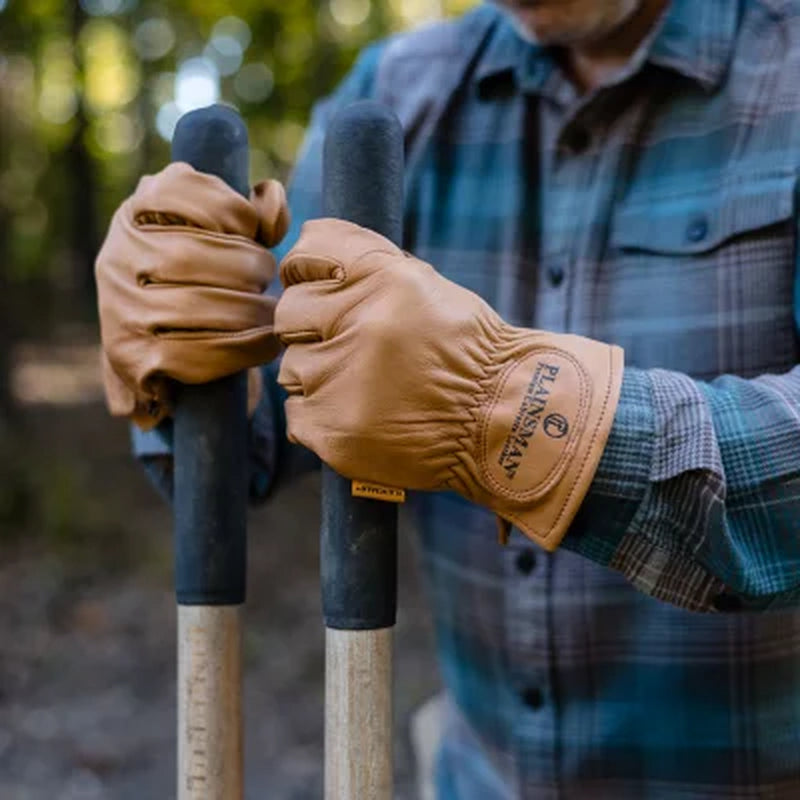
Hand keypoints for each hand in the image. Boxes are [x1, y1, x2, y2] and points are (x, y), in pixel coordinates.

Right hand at [95, 163, 287, 428]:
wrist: (156, 352)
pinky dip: (246, 347)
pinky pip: (198, 352)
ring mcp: (120, 310)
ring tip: (272, 311)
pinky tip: (267, 341)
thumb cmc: (203, 283)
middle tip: (266, 278)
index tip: (254, 231)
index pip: (178, 188)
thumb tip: (272, 197)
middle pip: (189, 254)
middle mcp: (117, 258)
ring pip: (193, 305)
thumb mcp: (223, 238)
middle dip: (247, 265)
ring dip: (251, 309)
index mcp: (134, 215)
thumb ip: (253, 213)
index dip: (231, 209)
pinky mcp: (134, 357)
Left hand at [275, 219, 622, 549]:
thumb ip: (366, 265)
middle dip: (313, 327)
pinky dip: (322, 415)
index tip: (314, 285)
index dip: (305, 269)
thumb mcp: (428, 287)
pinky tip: (361, 415)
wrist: (504, 424)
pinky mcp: (333, 432)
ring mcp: (341, 384)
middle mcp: (360, 327)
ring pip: (292, 367)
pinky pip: (297, 414)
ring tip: (366, 387)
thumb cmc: (466, 353)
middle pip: (289, 313)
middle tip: (351, 346)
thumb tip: (305, 252)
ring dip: (319, 374)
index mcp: (386, 281)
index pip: (308, 252)